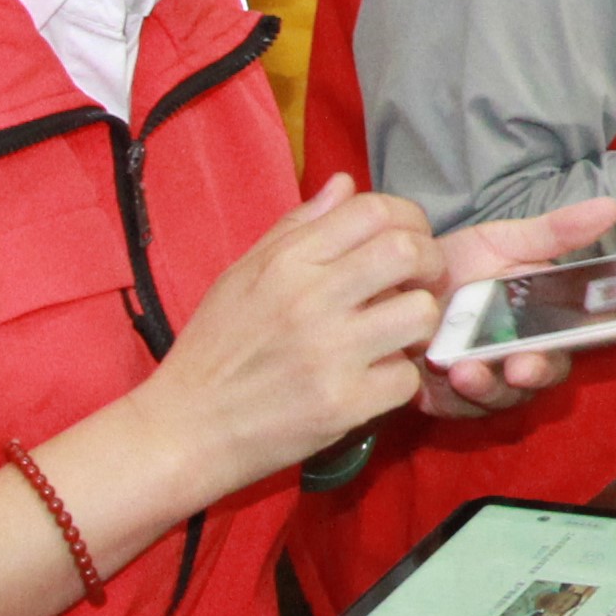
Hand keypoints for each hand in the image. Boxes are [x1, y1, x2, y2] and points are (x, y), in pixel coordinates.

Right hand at [134, 179, 452, 501]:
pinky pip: (406, 377)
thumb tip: (345, 184)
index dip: (408, 219)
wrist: (184, 430)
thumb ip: (296, 228)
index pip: (373, 211)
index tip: (410, 239)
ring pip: (420, 314)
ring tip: (399, 331)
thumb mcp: (240, 276)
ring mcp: (329, 353)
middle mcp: (310, 300)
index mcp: (285, 263)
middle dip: (430, 262)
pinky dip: (399, 378)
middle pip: (408, 252)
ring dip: (420, 321)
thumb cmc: (214, 350)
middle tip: (421, 281)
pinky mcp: (343, 404)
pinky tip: (376, 378)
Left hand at [416, 196, 615, 416]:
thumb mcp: (507, 241)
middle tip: (516, 368)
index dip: (559, 357)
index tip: (547, 354)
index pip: (565, 349)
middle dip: (527, 377)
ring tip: (463, 369)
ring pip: (495, 398)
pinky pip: (454, 407)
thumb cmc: (462, 263)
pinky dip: (448, 396)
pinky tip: (436, 374)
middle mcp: (518, 359)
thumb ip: (556, 231)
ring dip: (484, 389)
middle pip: (535, 381)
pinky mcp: (445, 397)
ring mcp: (483, 382)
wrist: (399, 278)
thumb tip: (611, 206)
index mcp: (542, 327)